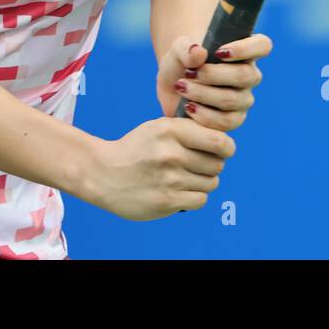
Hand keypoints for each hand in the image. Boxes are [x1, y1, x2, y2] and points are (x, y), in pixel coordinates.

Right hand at [85, 117, 234, 220]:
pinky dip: (193, 197)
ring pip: (211, 183)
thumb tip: (224, 142)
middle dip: (210, 165)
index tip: (222, 150)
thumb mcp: (158, 128)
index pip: (219, 141)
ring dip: (202, 182)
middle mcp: (171, 153)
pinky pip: (200, 200)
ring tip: (183, 178)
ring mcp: (169, 178)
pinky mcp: (167, 201)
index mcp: (171, 130)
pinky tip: (179, 190)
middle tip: (194, 165)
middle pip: (217, 164)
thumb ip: (189, 130)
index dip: (226, 147)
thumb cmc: (136, 149)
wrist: (102, 173)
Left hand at [156, 33, 272, 130]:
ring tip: (182, 87)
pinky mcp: (234, 119)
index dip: (246, 48)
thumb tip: (199, 53)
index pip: (262, 45)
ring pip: (232, 99)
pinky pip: (226, 121)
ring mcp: (243, 98)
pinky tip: (188, 106)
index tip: (219, 52)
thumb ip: (186, 48)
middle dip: (213, 75)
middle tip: (189, 73)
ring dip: (204, 94)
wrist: (171, 87)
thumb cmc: (181, 62)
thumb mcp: (178, 49)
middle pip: (245, 75)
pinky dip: (204, 115)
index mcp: (244, 51)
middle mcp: (249, 75)